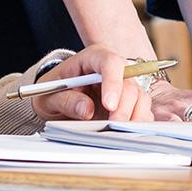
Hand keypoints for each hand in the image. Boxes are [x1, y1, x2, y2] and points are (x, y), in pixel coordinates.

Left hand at [28, 45, 154, 122]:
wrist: (56, 101)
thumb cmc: (52, 93)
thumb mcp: (49, 97)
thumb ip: (67, 101)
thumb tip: (87, 109)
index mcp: (93, 58)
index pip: (110, 62)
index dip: (113, 82)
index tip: (109, 104)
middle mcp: (113, 70)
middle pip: (129, 83)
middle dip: (123, 107)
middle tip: (112, 126)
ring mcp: (123, 86)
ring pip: (140, 97)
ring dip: (133, 116)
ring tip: (118, 132)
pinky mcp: (128, 103)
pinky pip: (142, 111)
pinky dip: (137, 123)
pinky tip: (125, 133)